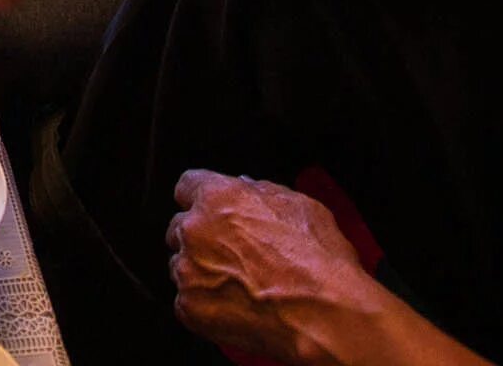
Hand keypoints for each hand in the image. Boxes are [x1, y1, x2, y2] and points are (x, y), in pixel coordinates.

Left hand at [169, 174, 411, 363]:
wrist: (322, 316)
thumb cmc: (317, 262)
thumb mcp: (299, 207)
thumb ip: (261, 192)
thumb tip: (246, 188)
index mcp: (218, 197)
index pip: (188, 186)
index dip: (201, 200)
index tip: (209, 211)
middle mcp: (195, 229)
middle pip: (181, 226)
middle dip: (201, 238)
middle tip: (230, 255)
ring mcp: (188, 269)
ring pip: (180, 264)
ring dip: (201, 271)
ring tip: (239, 285)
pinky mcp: (189, 306)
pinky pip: (186, 301)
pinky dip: (205, 305)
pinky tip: (235, 307)